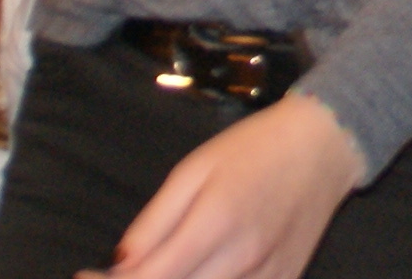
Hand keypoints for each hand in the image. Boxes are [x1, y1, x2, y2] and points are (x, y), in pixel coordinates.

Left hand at [94, 90, 364, 278]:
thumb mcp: (193, 170)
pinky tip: (199, 274)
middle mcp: (242, 258)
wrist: (325, 145)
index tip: (86, 275)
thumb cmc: (254, 149)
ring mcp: (266, 277)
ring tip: (160, 271)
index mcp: (214, 223)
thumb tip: (120, 265)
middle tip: (123, 274)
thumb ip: (154, 222)